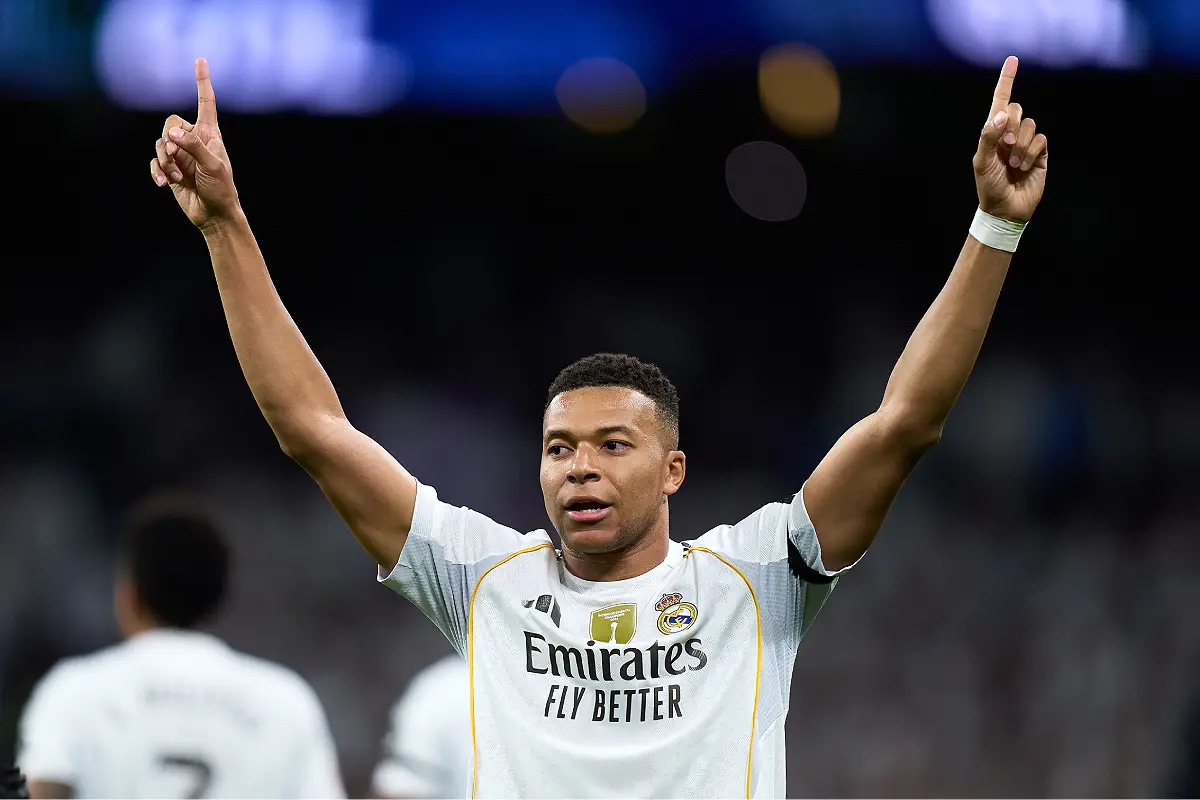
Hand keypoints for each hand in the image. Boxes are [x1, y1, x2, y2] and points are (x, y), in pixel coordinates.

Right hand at [149, 58, 239, 229]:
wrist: (214, 215)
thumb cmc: (221, 189)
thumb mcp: (213, 165)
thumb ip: (193, 146)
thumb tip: (172, 132)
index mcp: (210, 134)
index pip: (205, 102)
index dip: (202, 82)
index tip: (200, 59)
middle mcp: (194, 140)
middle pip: (170, 122)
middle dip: (169, 140)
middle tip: (178, 159)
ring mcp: (180, 154)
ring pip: (160, 143)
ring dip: (166, 161)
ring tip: (178, 177)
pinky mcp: (170, 169)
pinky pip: (155, 161)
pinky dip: (157, 172)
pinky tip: (164, 185)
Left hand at [973, 56, 1047, 222]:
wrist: (1005, 209)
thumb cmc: (988, 186)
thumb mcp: (981, 161)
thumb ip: (989, 136)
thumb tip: (1002, 113)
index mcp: (992, 132)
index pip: (1000, 101)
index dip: (1006, 80)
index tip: (1013, 59)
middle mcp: (1010, 134)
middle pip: (1018, 109)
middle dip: (1011, 125)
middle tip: (1005, 146)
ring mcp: (1026, 143)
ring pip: (1030, 125)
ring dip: (1021, 144)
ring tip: (1014, 163)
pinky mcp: (1040, 153)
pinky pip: (1041, 139)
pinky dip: (1032, 152)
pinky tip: (1025, 166)